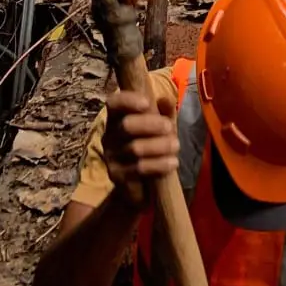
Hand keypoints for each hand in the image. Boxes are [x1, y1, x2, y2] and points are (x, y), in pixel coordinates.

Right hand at [101, 88, 178, 206]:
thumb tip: (165, 100)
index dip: (128, 100)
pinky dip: (159, 164)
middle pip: (127, 125)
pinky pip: (139, 168)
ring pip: (135, 148)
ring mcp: (111, 157)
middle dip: (151, 124)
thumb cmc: (152, 144)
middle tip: (169, 128)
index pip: (114, 103)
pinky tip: (172, 162)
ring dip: (159, 146)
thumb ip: (164, 112)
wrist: (142, 185)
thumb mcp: (161, 125)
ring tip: (176, 146)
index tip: (147, 103)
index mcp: (117, 117)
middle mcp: (109, 135)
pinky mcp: (117, 175)